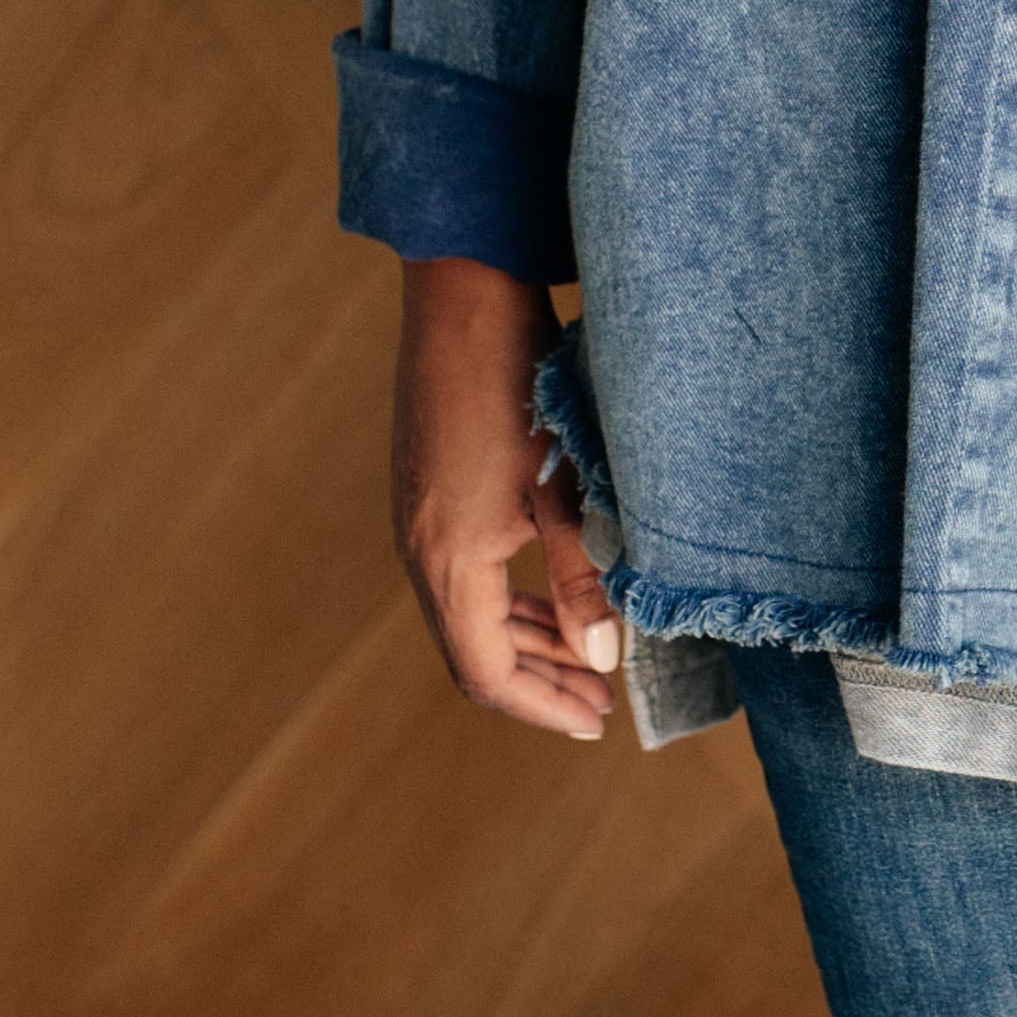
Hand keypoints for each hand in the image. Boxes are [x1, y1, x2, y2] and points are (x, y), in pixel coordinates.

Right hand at [391, 257, 619, 744]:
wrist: (464, 295)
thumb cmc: (521, 386)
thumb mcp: (566, 489)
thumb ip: (584, 579)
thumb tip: (600, 661)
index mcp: (450, 561)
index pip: (487, 673)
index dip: (540, 706)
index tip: (593, 721)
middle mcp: (419, 549)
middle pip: (472, 653)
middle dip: (537, 683)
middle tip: (599, 703)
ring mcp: (416, 520)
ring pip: (467, 616)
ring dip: (524, 642)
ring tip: (583, 659)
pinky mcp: (424, 492)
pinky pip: (460, 576)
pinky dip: (506, 601)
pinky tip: (552, 596)